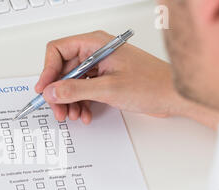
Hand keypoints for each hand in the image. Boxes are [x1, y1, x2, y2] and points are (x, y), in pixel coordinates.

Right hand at [36, 31, 218, 127]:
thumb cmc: (152, 84)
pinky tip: (85, 114)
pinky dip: (81, 103)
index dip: (47, 71)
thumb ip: (75, 89)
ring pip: (72, 82)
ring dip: (69, 101)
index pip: (58, 50)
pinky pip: (84, 90)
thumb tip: (51, 91)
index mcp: (96, 44)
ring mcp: (100, 67)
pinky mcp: (105, 79)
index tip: (44, 90)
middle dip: (58, 92)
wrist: (174, 96)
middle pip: (63, 69)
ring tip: (73, 115)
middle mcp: (96, 53)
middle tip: (58, 110)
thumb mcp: (108, 88)